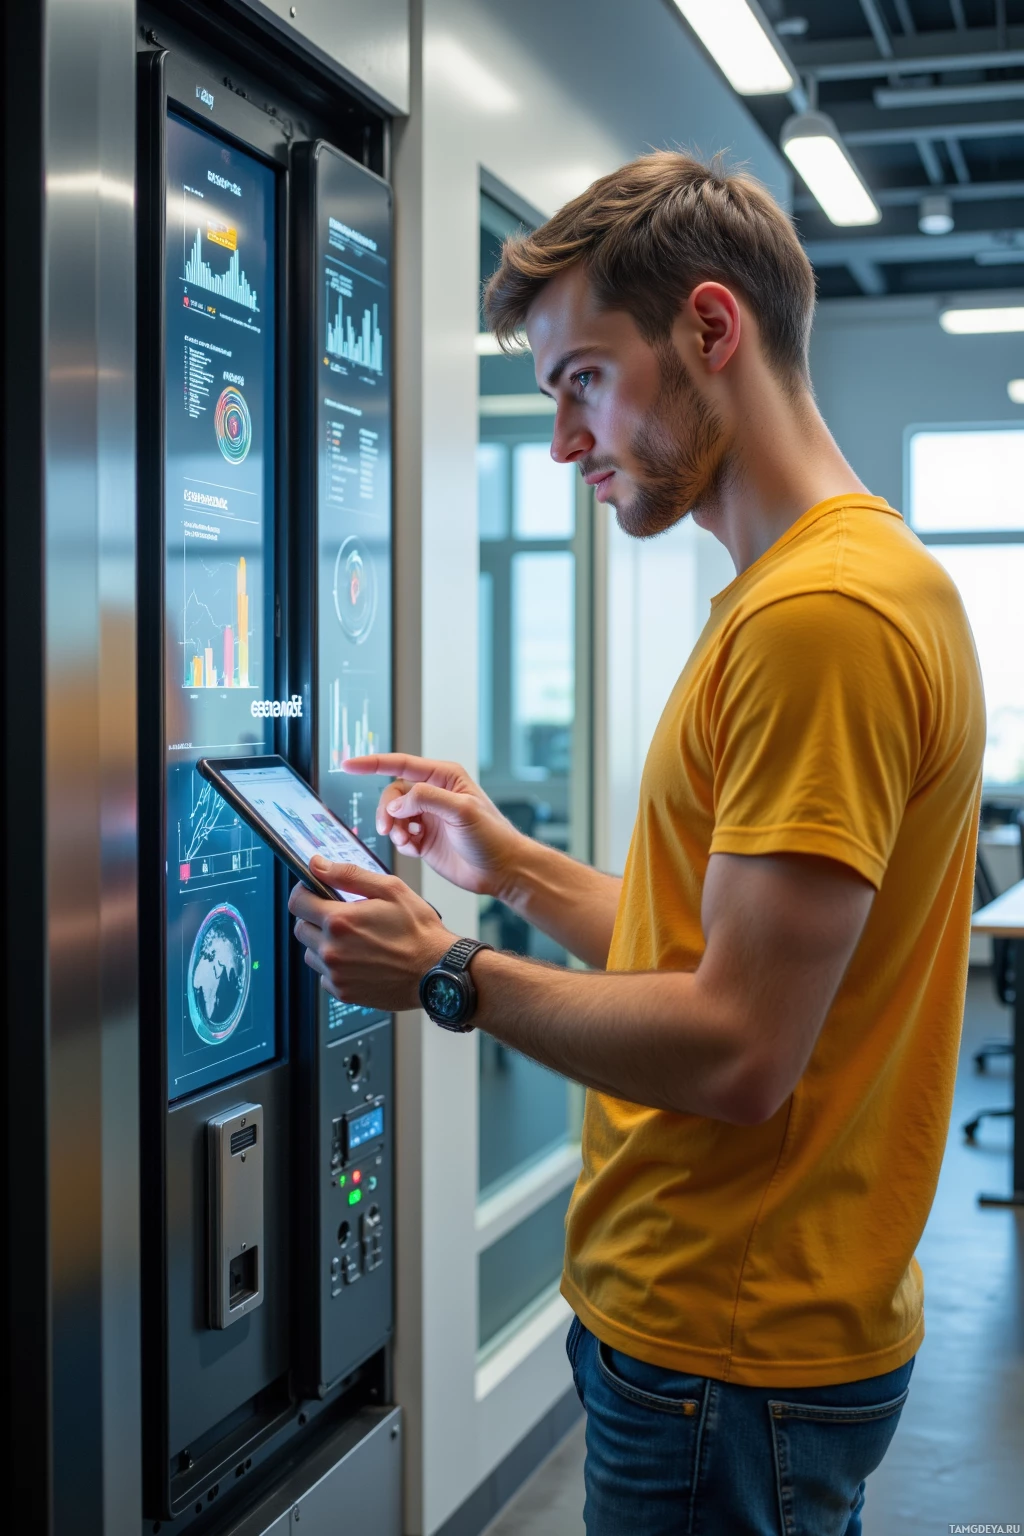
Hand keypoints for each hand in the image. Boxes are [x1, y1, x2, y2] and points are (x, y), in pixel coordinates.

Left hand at [288, 856, 453, 1011]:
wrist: (437, 971)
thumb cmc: (419, 931)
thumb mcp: (390, 890)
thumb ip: (349, 875)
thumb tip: (318, 865)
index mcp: (339, 920)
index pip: (297, 902)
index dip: (304, 892)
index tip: (313, 892)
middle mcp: (332, 949)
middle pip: (301, 928)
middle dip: (314, 918)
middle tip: (340, 916)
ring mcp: (336, 974)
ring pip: (311, 953)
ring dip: (323, 943)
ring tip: (353, 940)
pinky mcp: (343, 992)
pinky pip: (325, 975)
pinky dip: (335, 966)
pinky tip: (359, 959)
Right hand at [343, 753, 526, 898]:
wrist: (502, 870)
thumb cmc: (493, 837)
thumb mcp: (462, 810)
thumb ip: (427, 799)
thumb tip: (396, 802)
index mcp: (444, 778)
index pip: (401, 764)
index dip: (372, 763)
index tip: (347, 765)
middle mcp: (434, 794)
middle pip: (392, 793)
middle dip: (386, 810)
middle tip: (388, 828)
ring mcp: (428, 817)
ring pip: (392, 815)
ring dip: (393, 828)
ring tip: (407, 840)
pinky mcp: (424, 839)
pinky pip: (399, 835)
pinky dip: (400, 842)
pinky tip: (414, 848)